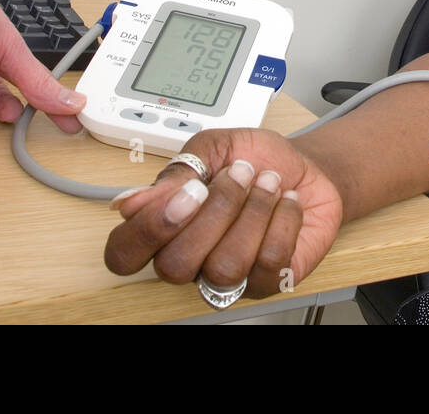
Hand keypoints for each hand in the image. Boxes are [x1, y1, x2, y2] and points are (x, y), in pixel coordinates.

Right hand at [105, 127, 343, 298]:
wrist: (305, 166)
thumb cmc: (256, 159)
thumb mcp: (214, 147)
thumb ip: (177, 172)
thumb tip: (131, 203)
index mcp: (165, 228)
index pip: (124, 255)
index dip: (148, 230)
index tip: (189, 192)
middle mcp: (191, 260)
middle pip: (175, 266)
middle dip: (215, 211)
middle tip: (238, 174)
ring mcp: (229, 276)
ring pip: (225, 266)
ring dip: (253, 212)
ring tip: (268, 183)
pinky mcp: (269, 280)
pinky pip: (270, 262)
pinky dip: (284, 220)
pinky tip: (286, 202)